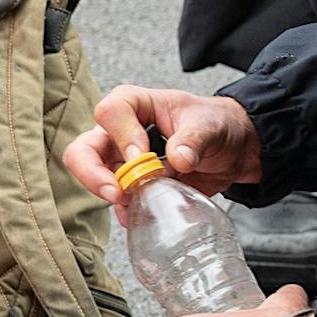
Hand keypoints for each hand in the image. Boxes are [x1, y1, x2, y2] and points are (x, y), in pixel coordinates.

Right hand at [65, 84, 263, 211]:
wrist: (233, 150)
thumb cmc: (215, 124)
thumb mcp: (209, 125)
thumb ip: (193, 139)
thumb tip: (178, 158)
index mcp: (134, 104)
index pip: (109, 112)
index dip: (123, 136)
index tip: (143, 156)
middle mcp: (119, 133)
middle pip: (83, 150)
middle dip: (92, 174)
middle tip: (116, 192)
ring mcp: (121, 162)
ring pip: (93, 178)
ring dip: (114, 195)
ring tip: (141, 201)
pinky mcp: (131, 186)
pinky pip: (117, 202)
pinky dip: (128, 212)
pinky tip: (146, 213)